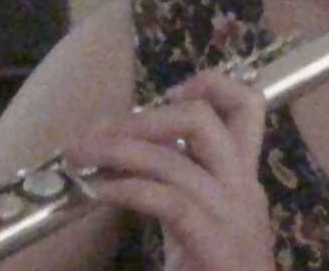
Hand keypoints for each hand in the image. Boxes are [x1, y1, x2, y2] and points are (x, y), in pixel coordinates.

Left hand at [63, 68, 274, 270]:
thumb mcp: (194, 229)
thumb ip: (176, 190)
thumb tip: (127, 156)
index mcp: (244, 181)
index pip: (247, 107)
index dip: (207, 84)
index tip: (163, 95)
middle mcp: (245, 191)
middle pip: (204, 119)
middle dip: (144, 116)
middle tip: (101, 134)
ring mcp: (234, 218)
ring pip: (176, 159)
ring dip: (119, 150)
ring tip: (81, 157)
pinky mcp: (216, 245)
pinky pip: (168, 201)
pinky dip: (126, 189)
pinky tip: (98, 193)